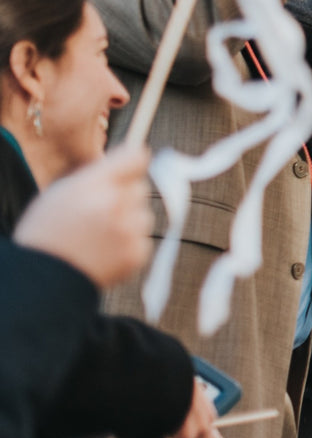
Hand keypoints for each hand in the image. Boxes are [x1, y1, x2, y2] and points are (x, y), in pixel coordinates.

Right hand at [13, 144, 152, 287]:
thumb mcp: (61, 192)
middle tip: (101, 211)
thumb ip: (96, 175)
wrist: (42, 279)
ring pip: (144, 214)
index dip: (133, 162)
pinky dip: (129, 244)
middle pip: (141, 187)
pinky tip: (104, 252)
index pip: (136, 158)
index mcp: (94, 185)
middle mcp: (116, 204)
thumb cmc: (47, 231)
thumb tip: (127, 161)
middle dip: (126, 195)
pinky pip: (143, 239)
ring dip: (129, 220)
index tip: (130, 167)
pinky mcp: (137, 254)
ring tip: (99, 235)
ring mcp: (129, 230)